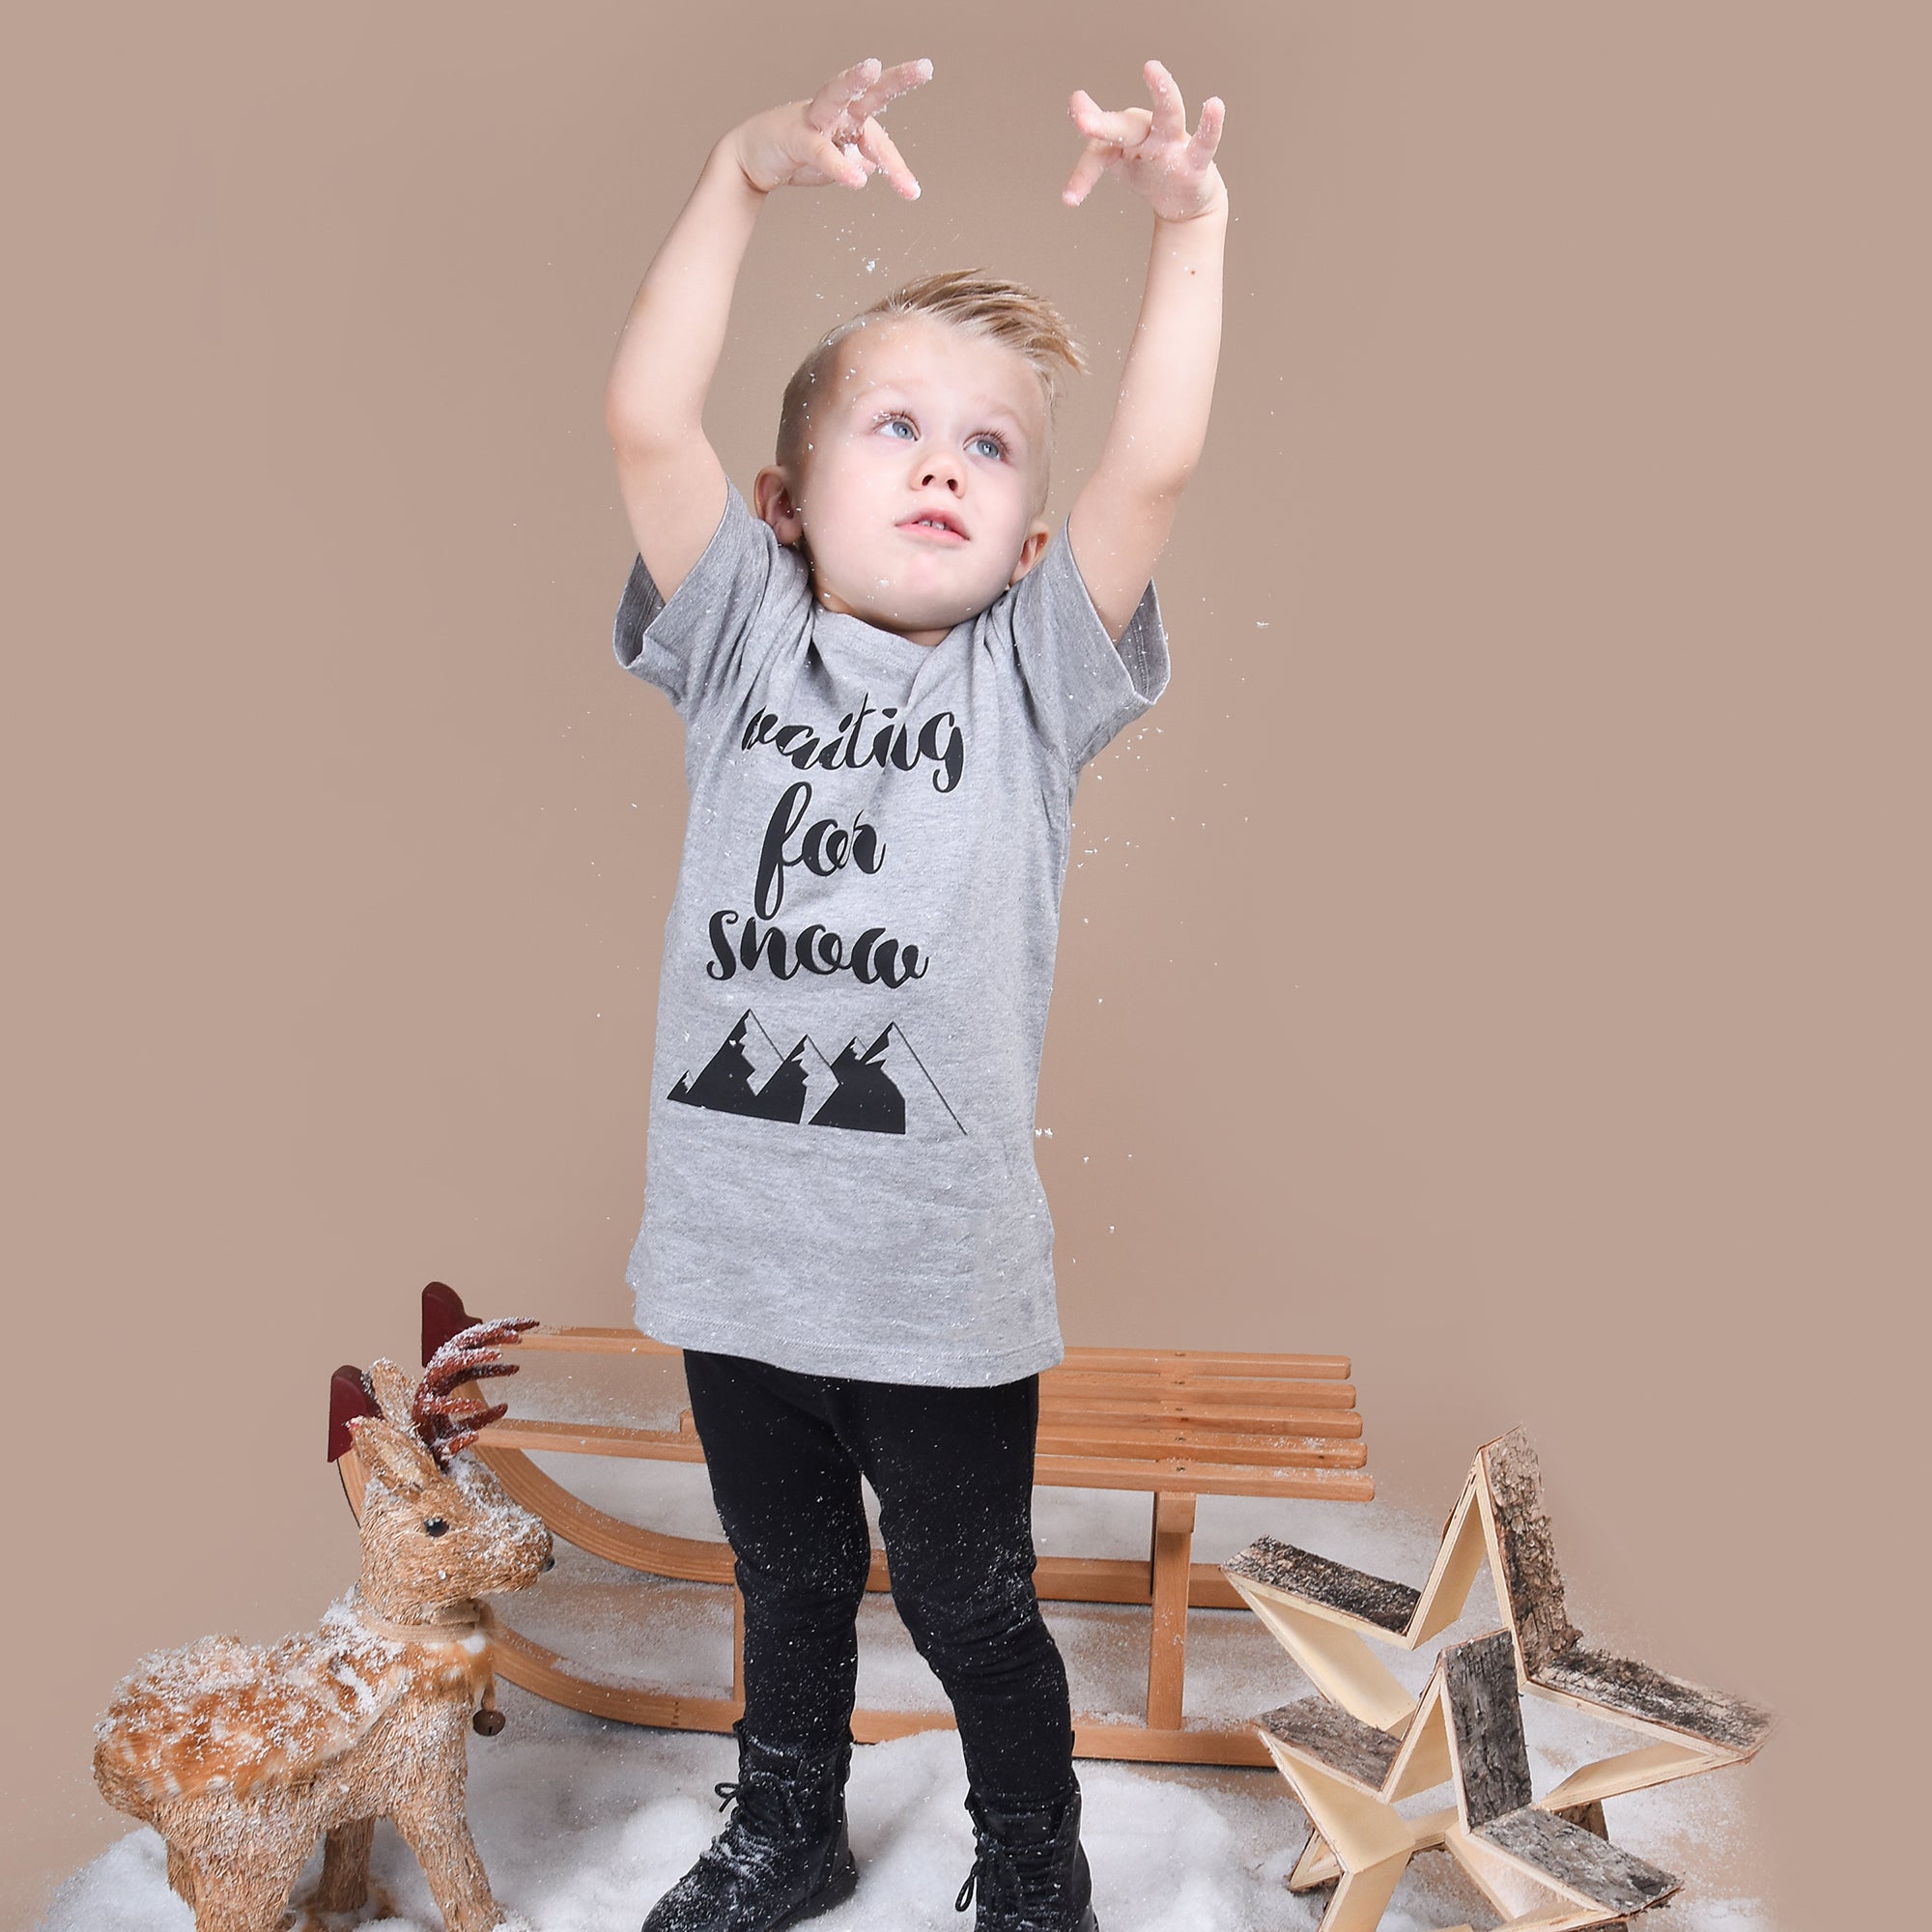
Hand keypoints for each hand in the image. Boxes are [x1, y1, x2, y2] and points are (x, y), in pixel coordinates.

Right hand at [731, 57, 931, 199]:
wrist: (750, 160)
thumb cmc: (794, 156)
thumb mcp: (831, 166)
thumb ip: (852, 162)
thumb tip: (870, 169)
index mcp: (849, 121)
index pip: (881, 142)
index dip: (897, 167)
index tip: (912, 192)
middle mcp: (836, 112)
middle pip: (870, 93)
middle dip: (897, 79)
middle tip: (925, 68)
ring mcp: (814, 118)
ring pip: (837, 94)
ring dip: (854, 80)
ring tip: (874, 68)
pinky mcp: (795, 135)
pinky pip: (821, 149)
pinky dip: (839, 164)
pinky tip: (857, 179)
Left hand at [1063, 60, 1225, 220]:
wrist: (1184, 201)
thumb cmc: (1147, 172)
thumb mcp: (1117, 158)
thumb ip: (1093, 139)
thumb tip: (1075, 100)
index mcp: (1126, 137)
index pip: (1099, 153)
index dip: (1084, 175)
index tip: (1069, 200)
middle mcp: (1148, 134)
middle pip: (1124, 127)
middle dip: (1103, 126)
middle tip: (1082, 123)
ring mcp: (1172, 145)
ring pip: (1168, 115)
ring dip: (1161, 92)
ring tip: (1152, 68)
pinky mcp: (1196, 162)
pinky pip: (1205, 143)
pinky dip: (1211, 125)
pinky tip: (1215, 104)